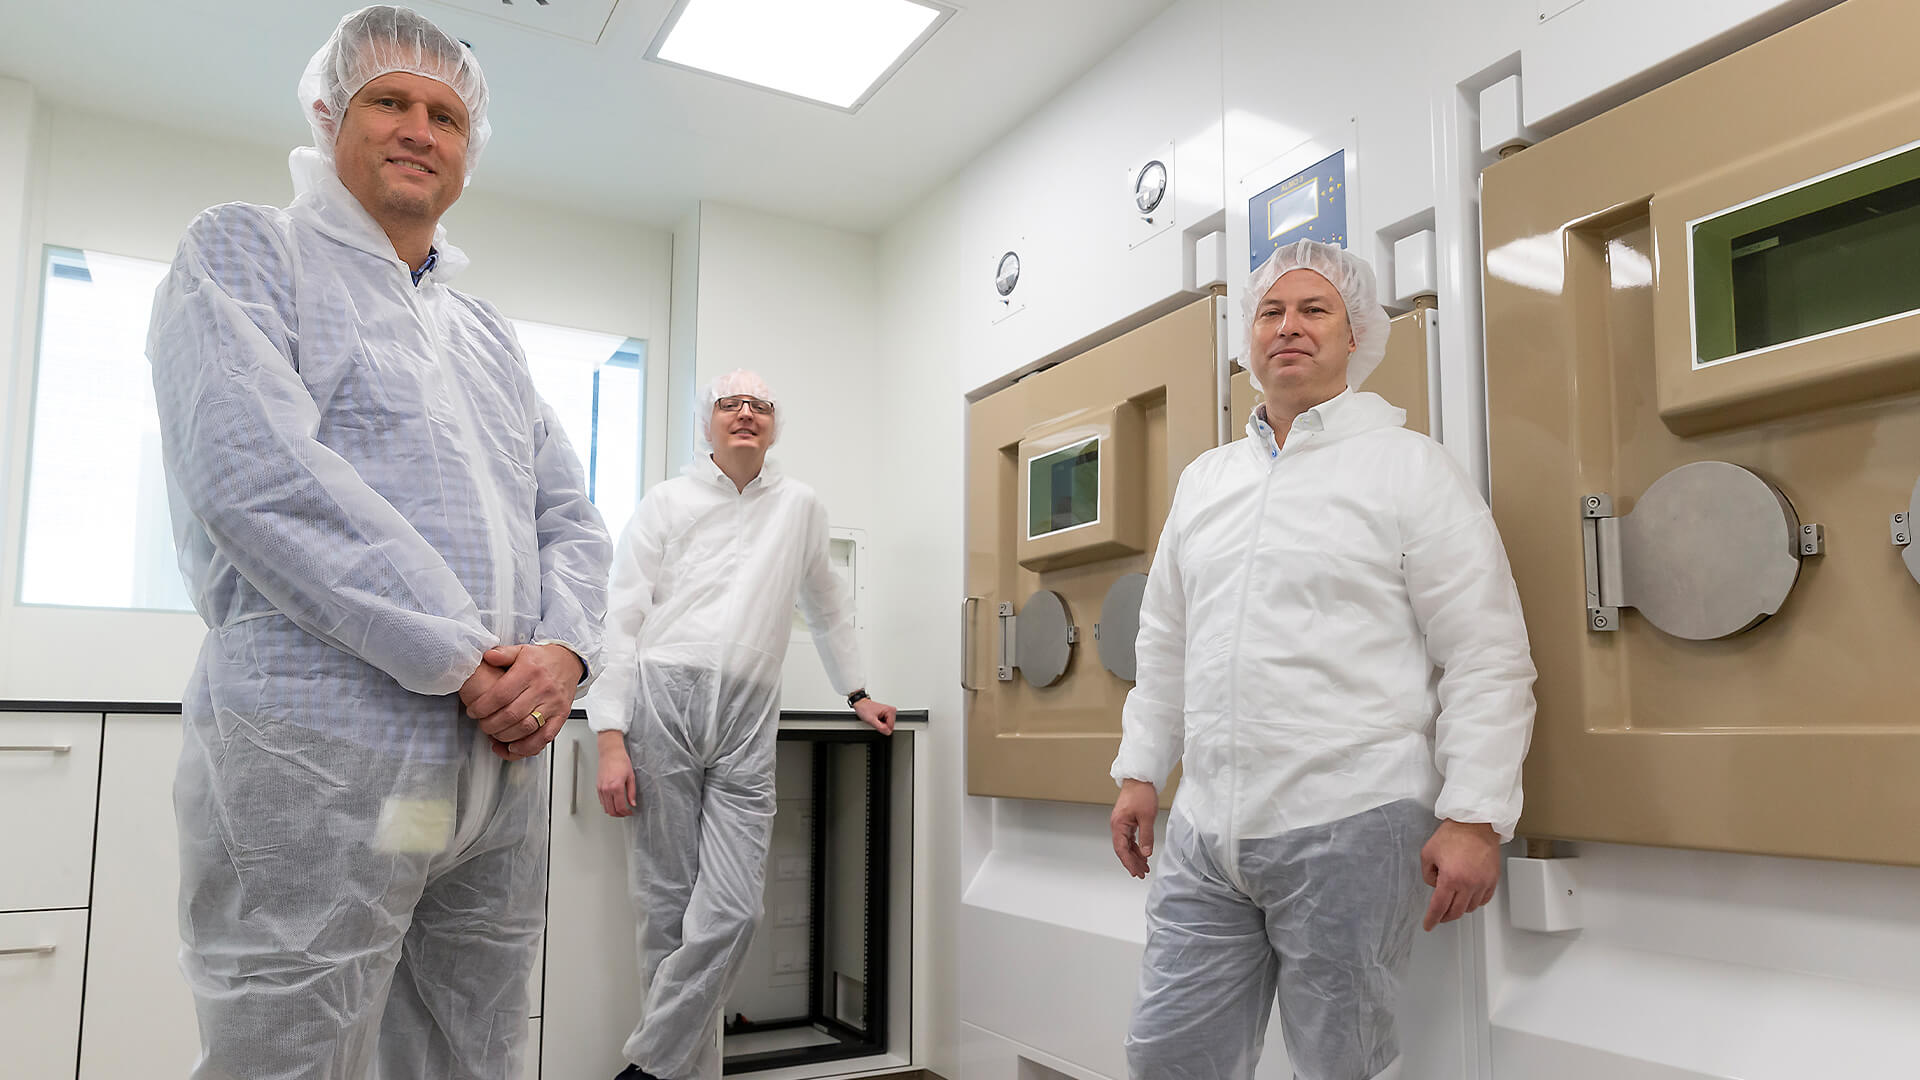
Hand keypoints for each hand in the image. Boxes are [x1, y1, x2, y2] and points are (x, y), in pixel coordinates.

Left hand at [462, 644, 583, 759]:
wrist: (569, 662)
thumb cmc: (543, 660)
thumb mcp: (521, 650)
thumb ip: (503, 653)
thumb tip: (488, 657)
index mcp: (529, 671)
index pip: (501, 694)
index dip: (483, 707)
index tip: (474, 711)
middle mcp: (542, 688)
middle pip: (511, 714)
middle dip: (490, 724)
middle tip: (482, 724)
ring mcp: (553, 704)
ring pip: (526, 728)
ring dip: (505, 737)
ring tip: (494, 734)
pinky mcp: (561, 716)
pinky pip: (544, 737)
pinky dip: (527, 747)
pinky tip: (514, 748)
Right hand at [596, 730, 638, 816]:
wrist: (610, 753)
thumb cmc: (621, 761)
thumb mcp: (631, 777)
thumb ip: (632, 792)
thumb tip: (632, 803)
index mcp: (616, 787)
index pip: (620, 807)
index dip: (626, 812)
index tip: (630, 812)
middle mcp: (607, 789)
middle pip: (611, 810)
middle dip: (619, 814)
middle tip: (626, 813)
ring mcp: (601, 788)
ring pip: (605, 807)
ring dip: (613, 811)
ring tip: (620, 809)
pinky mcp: (598, 787)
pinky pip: (602, 801)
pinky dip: (607, 805)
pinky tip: (613, 802)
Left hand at [852, 697, 896, 734]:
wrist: (861, 705)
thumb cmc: (864, 709)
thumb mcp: (871, 720)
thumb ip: (880, 727)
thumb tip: (888, 732)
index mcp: (890, 710)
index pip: (890, 727)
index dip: (882, 728)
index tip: (877, 723)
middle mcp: (891, 710)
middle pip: (890, 726)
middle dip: (882, 726)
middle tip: (875, 721)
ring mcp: (889, 712)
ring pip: (888, 725)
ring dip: (881, 724)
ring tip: (875, 719)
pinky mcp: (887, 713)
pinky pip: (885, 723)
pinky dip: (880, 723)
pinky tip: (876, 718)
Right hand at [1109, 779, 1158, 878]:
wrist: (1140, 779)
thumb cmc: (1141, 793)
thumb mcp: (1146, 817)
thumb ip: (1146, 837)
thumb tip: (1146, 853)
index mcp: (1118, 825)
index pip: (1121, 849)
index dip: (1129, 862)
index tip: (1136, 872)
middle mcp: (1117, 825)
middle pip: (1123, 849)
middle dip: (1132, 862)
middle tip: (1141, 873)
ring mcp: (1122, 823)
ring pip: (1126, 844)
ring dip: (1135, 855)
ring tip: (1144, 866)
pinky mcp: (1127, 820)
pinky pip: (1130, 838)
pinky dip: (1136, 847)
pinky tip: (1143, 853)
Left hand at [1421, 819, 1501, 930]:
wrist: (1476, 823)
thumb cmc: (1454, 833)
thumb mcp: (1428, 853)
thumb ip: (1427, 873)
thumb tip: (1434, 885)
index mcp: (1451, 878)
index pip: (1439, 907)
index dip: (1432, 919)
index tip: (1429, 925)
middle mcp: (1469, 884)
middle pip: (1455, 911)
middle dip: (1445, 916)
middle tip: (1439, 915)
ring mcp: (1483, 883)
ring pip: (1470, 907)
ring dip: (1460, 908)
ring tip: (1453, 902)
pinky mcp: (1493, 879)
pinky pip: (1484, 900)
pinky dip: (1474, 902)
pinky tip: (1468, 898)